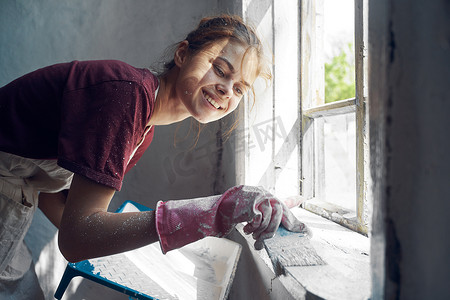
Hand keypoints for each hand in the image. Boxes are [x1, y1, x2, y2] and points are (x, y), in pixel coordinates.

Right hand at [155, 185, 307, 252]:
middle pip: (280, 213)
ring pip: (271, 219)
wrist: (213, 213)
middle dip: (276, 229)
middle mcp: (262, 192)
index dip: (292, 202)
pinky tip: (246, 228)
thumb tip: (271, 220)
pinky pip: (261, 220)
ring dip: (262, 232)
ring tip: (252, 235)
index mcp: (262, 195)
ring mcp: (257, 196)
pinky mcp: (252, 203)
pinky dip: (254, 228)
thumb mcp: (250, 213)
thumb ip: (264, 214)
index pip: (281, 200)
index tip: (303, 200)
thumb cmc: (230, 214)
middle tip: (266, 240)